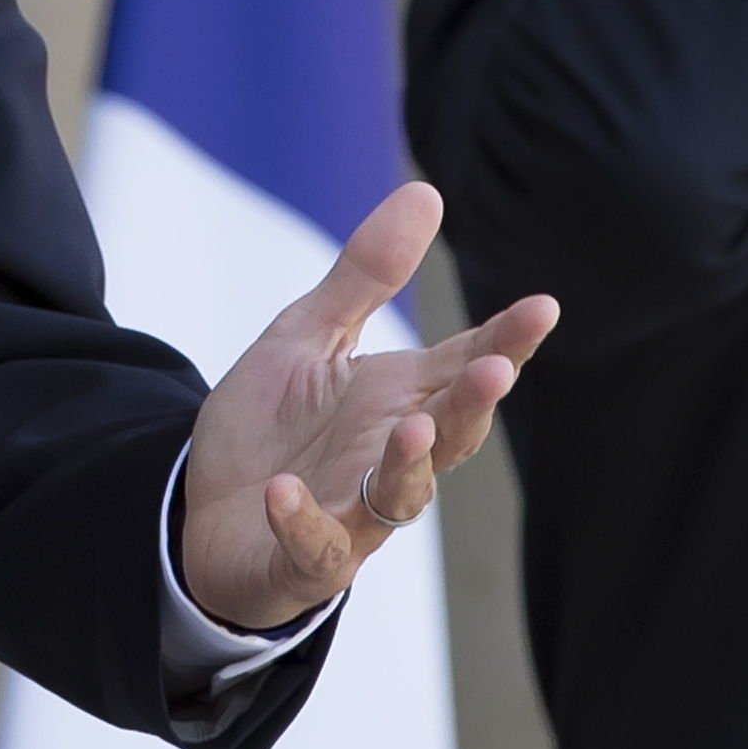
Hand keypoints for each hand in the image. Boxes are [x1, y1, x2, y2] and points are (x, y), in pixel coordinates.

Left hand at [173, 181, 559, 631]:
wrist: (203, 512)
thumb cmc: (271, 428)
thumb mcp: (308, 337)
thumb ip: (365, 276)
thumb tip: (427, 190)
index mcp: (397, 401)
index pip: (463, 366)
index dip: (505, 341)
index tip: (544, 307)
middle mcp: (389, 456)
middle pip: (450, 434)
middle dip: (474, 405)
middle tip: (493, 370)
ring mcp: (352, 512)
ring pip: (402, 497)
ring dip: (408, 465)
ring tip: (413, 427)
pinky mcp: (304, 557)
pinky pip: (313, 546)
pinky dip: (301, 522)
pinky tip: (283, 492)